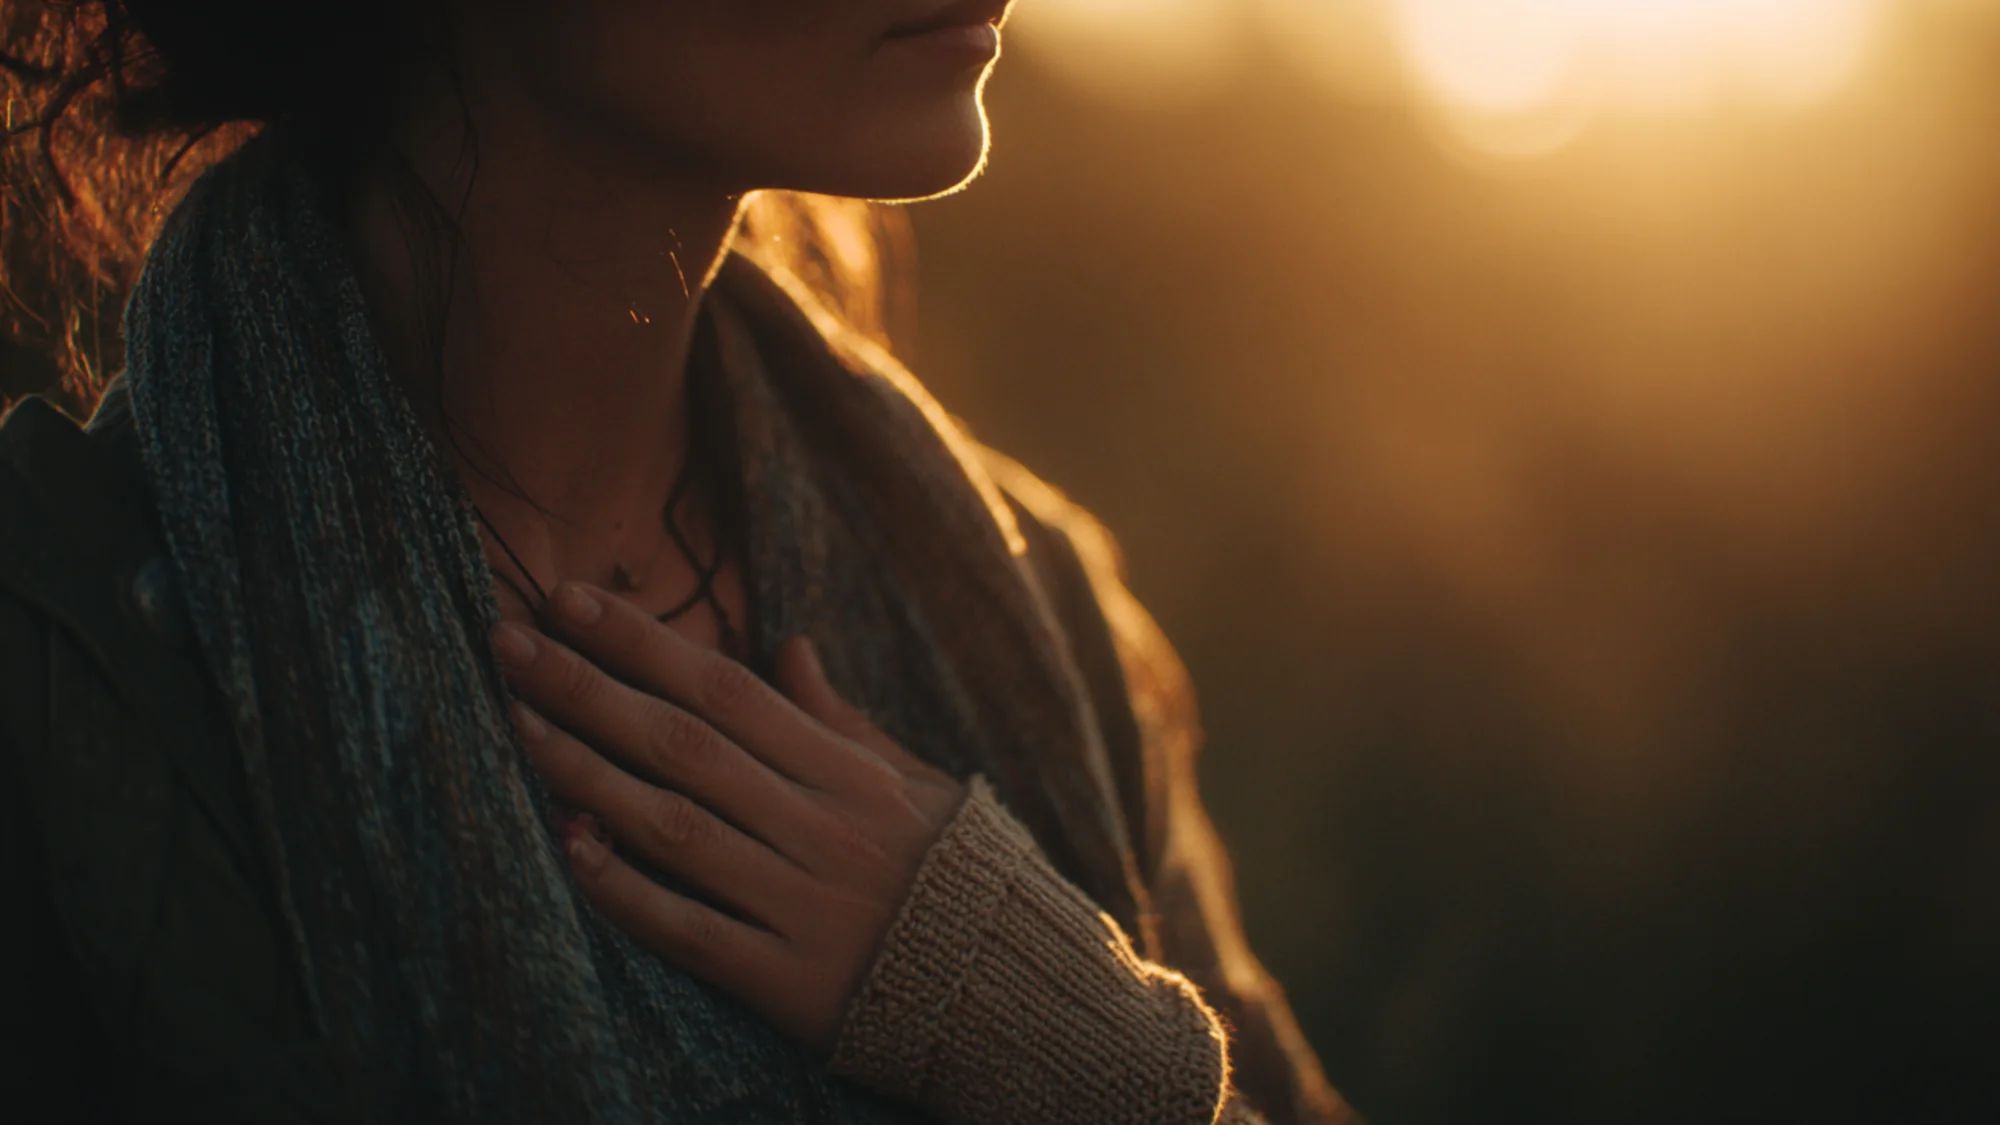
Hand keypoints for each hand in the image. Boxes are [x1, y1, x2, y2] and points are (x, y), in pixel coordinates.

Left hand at [491, 582, 966, 1050]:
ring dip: (589, 773)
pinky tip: (571, 848)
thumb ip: (839, 719)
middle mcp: (822, 827)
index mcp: (849, 773)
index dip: (645, 643)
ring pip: (679, 826)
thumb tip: (787, 643)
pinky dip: (629, 892)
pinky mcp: (789, 981)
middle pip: (688, 745)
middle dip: (590, 688)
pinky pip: (695, 930)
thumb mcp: (912, 783)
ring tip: (516, 726)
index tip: (572, 601)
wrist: (1014, 991)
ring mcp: (804, 904)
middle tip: (508, 642)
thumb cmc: (953, 873)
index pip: (730, 690)